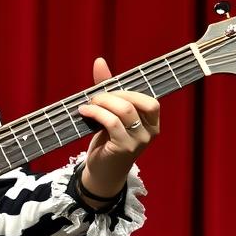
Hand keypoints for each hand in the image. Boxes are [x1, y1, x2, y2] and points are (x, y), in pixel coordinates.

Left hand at [77, 57, 159, 202]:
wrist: (101, 174)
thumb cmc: (107, 142)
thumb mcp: (110, 115)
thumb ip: (108, 89)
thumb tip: (99, 61)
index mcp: (152, 123)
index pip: (149, 100)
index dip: (127, 92)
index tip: (107, 92)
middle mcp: (150, 132)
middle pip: (135, 102)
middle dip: (112, 95)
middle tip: (94, 98)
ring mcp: (139, 141)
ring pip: (124, 110)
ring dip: (102, 103)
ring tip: (88, 105)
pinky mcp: (124, 148)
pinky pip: (112, 122)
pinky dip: (96, 113)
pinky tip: (84, 113)